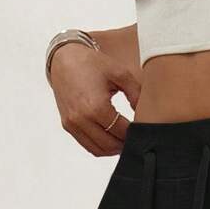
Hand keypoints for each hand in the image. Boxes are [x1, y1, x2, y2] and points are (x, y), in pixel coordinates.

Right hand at [49, 41, 140, 155]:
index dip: (134, 134)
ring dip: (113, 149)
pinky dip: (101, 147)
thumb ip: (136, 94)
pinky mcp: (67, 126)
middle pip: (110, 145)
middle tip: (136, 139)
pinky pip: (87, 145)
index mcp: (96, 107)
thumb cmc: (93, 64)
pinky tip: (111, 138)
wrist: (63, 59)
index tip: (144, 131)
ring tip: (124, 141)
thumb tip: (145, 114)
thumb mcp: (120, 73)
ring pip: (98, 150)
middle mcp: (82, 119)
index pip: (121, 131)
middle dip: (125, 144)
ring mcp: (73, 124)